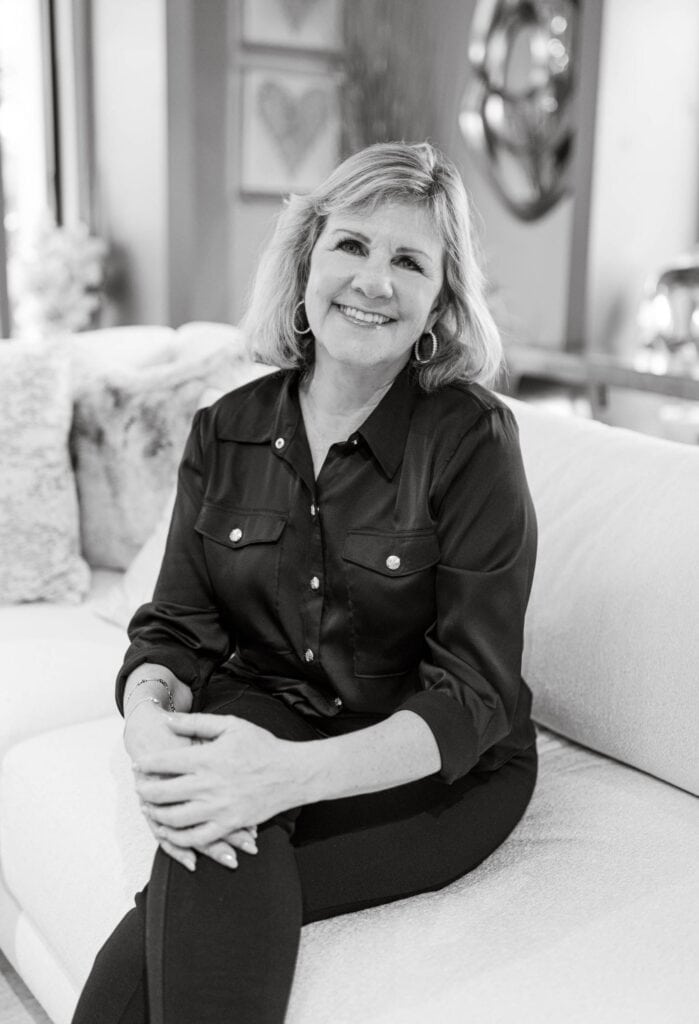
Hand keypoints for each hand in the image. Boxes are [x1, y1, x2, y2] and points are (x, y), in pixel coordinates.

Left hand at [132, 712, 299, 847]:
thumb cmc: (261, 745)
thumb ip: (196, 722)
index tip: (139, 765)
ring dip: (155, 815)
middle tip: (139, 787)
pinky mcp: (228, 825)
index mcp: (208, 758)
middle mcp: (210, 785)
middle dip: (145, 790)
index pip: (165, 762)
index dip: (146, 765)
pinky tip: (169, 830)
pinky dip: (177, 837)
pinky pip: (195, 838)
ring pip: (174, 819)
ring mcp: (219, 809)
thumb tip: (167, 719)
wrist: (292, 773)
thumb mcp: (231, 725)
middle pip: (163, 793)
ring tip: (149, 808)